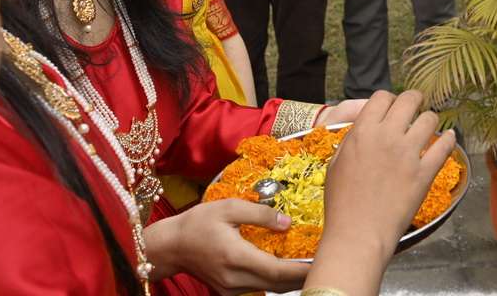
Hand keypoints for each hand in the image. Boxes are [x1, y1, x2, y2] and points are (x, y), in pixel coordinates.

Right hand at [143, 198, 309, 294]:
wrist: (171, 246)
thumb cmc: (198, 223)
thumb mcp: (228, 208)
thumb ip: (260, 214)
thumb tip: (287, 223)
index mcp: (235, 257)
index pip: (277, 271)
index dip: (301, 270)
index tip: (322, 261)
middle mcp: (234, 279)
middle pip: (277, 285)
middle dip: (302, 276)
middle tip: (326, 262)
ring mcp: (231, 289)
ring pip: (269, 288)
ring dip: (290, 279)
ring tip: (310, 263)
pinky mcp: (229, 291)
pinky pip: (258, 287)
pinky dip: (275, 280)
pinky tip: (286, 267)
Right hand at [311, 91, 456, 280]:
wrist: (358, 234)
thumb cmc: (341, 204)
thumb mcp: (335, 164)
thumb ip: (352, 141)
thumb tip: (365, 128)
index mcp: (363, 132)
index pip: (382, 96)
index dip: (389, 99)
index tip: (393, 106)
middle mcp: (387, 137)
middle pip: (409, 99)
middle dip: (414, 99)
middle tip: (416, 107)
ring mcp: (408, 154)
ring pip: (430, 119)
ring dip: (430, 119)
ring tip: (429, 126)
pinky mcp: (425, 173)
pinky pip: (444, 147)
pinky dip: (449, 140)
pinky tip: (450, 138)